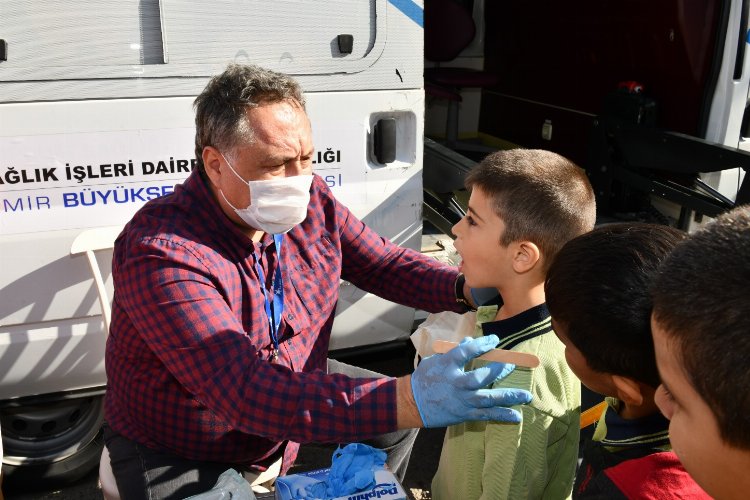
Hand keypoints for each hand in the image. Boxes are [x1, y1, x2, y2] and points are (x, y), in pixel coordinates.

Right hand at [410, 335, 531, 427]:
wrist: (412, 403)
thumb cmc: (424, 378)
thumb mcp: (435, 360)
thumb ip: (454, 351)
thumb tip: (470, 340)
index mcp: (447, 365)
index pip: (466, 352)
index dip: (481, 344)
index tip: (494, 339)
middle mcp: (456, 383)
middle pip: (480, 377)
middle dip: (498, 371)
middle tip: (512, 366)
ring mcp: (461, 400)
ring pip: (488, 398)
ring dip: (508, 396)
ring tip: (526, 396)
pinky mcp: (464, 413)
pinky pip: (485, 415)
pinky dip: (501, 415)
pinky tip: (516, 416)